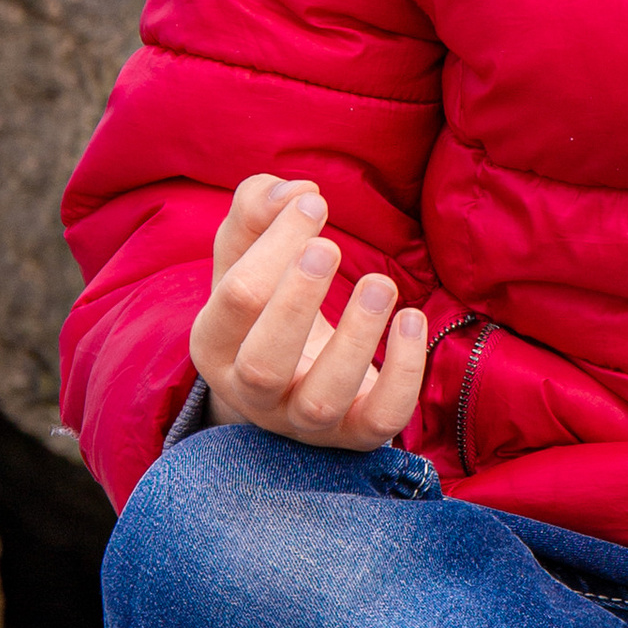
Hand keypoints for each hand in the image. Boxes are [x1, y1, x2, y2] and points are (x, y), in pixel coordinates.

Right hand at [189, 174, 427, 450]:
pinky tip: (412, 319)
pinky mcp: (355, 434)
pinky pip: (379, 421)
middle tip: (327, 247)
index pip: (237, 299)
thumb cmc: (267, 295)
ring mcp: (303, 421)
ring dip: (356, 338)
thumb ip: (258, 205)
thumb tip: (297, 193)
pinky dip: (403, 374)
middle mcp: (252, 392)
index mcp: (215, 343)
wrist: (290, 374)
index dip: (275, 245)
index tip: (314, 204)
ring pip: (322, 401)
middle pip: (263, 364)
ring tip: (380, 282)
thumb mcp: (246, 248)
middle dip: (297, 302)